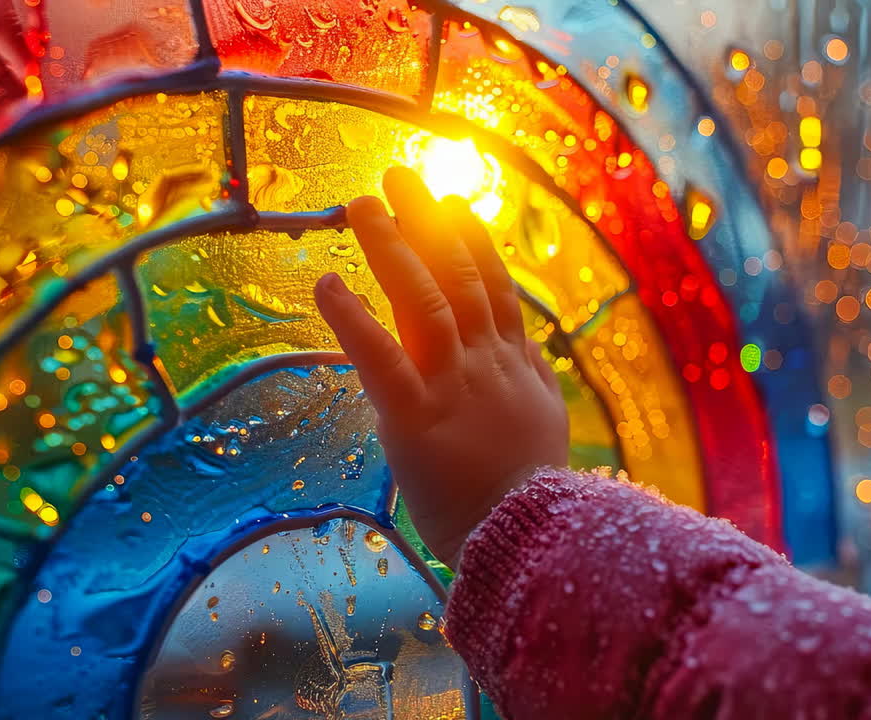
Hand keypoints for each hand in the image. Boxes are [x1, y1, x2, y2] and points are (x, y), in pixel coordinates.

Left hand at [315, 168, 568, 568]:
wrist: (529, 542)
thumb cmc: (529, 494)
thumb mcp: (543, 425)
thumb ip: (530, 379)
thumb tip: (527, 347)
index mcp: (515, 365)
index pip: (494, 289)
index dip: (473, 241)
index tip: (455, 203)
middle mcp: (488, 362)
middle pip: (458, 275)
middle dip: (428, 221)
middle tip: (400, 174)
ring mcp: (455, 385)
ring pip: (424, 299)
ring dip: (392, 246)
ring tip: (362, 202)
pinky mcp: (418, 418)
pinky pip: (383, 358)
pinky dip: (354, 319)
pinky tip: (327, 284)